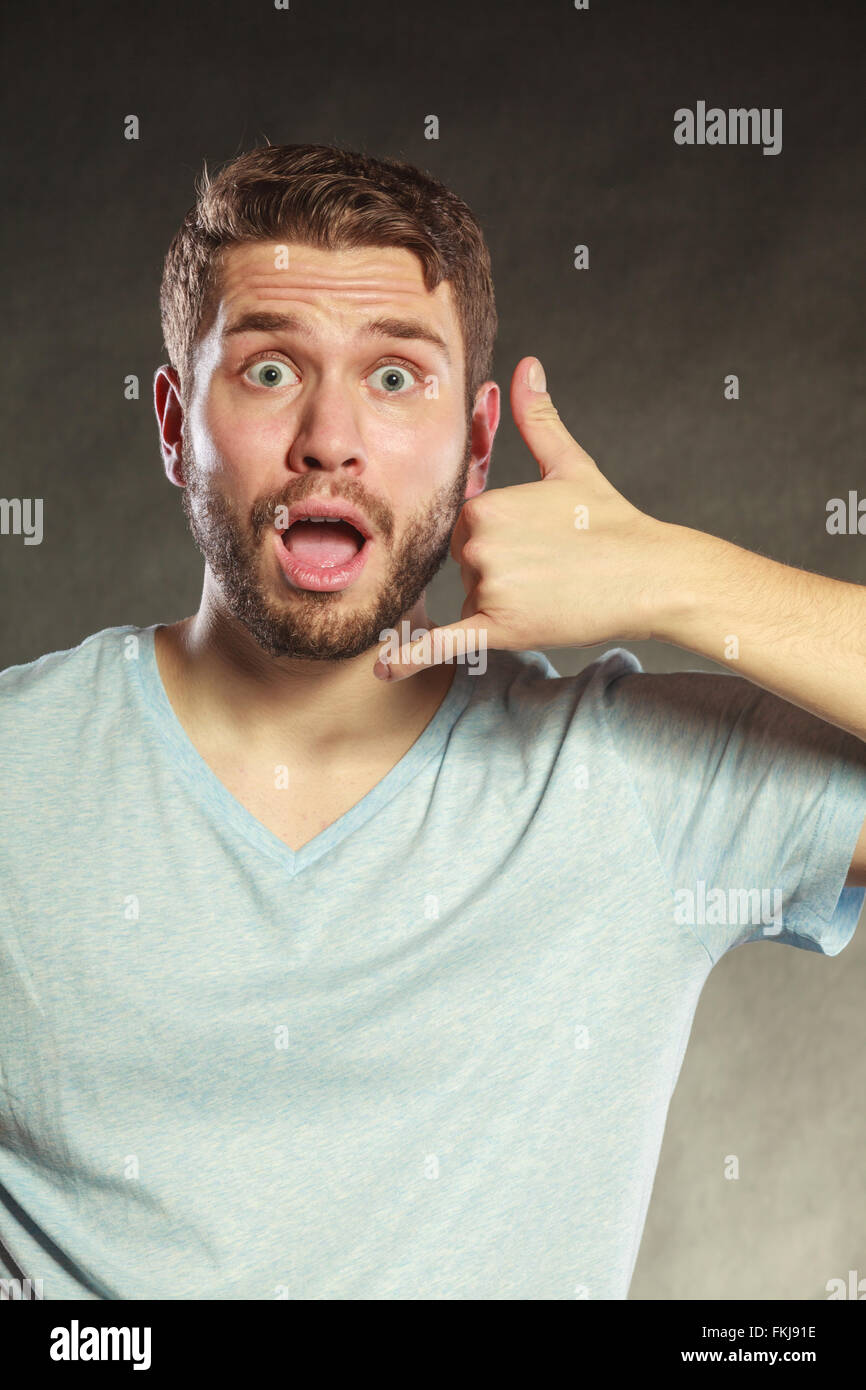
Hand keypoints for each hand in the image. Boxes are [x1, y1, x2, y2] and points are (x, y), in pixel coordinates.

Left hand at [373, 356, 674, 680]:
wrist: (652, 574)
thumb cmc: (613, 520)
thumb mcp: (570, 465)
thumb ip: (537, 419)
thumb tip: (526, 365)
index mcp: (486, 506)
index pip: (467, 528)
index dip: (502, 536)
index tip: (541, 539)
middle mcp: (480, 545)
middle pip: (467, 562)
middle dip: (503, 568)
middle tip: (553, 566)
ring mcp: (490, 586)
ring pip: (476, 597)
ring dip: (506, 600)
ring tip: (557, 589)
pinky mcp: (501, 628)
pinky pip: (447, 643)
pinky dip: (412, 659)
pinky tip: (385, 672)